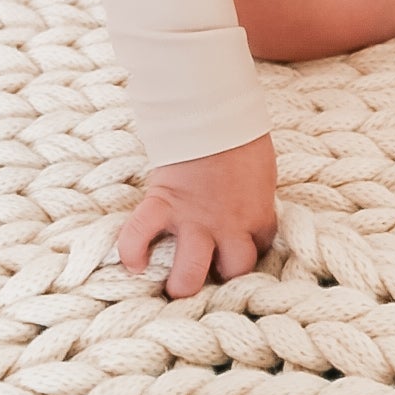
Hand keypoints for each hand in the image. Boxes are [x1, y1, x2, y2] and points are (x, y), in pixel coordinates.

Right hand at [117, 133, 277, 298]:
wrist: (214, 109)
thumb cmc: (242, 132)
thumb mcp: (262, 169)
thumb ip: (257, 193)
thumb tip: (253, 200)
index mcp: (257, 213)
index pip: (261, 248)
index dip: (250, 250)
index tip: (241, 248)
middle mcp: (229, 225)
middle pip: (233, 272)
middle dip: (223, 281)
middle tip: (209, 274)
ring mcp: (194, 219)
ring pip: (190, 273)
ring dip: (182, 283)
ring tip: (172, 285)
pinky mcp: (164, 203)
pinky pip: (141, 236)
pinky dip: (132, 251)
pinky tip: (134, 264)